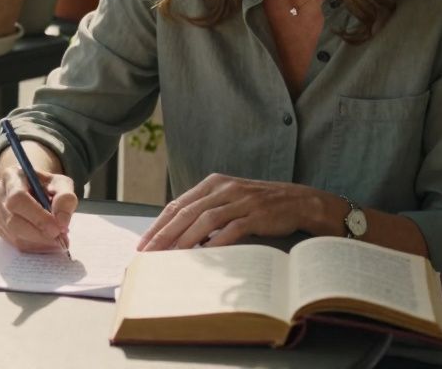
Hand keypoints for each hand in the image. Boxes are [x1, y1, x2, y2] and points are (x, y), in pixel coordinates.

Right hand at [0, 165, 77, 252]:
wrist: (35, 190)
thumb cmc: (48, 186)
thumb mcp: (62, 184)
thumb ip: (65, 199)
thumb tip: (62, 222)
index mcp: (12, 176)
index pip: (18, 198)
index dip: (38, 217)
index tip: (57, 229)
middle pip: (13, 220)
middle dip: (39, 233)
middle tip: (60, 239)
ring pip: (14, 235)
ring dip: (39, 242)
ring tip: (56, 240)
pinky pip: (14, 242)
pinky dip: (34, 246)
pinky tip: (46, 241)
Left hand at [137, 174, 329, 250]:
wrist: (298, 201)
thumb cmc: (259, 204)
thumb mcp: (229, 200)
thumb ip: (206, 211)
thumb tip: (178, 236)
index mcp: (213, 183)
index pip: (178, 204)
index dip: (159, 224)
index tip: (144, 243)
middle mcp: (224, 188)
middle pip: (186, 212)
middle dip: (164, 234)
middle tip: (148, 253)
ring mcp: (240, 200)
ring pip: (204, 220)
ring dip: (184, 240)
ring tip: (169, 257)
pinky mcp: (256, 214)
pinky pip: (230, 229)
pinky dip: (215, 243)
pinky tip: (202, 256)